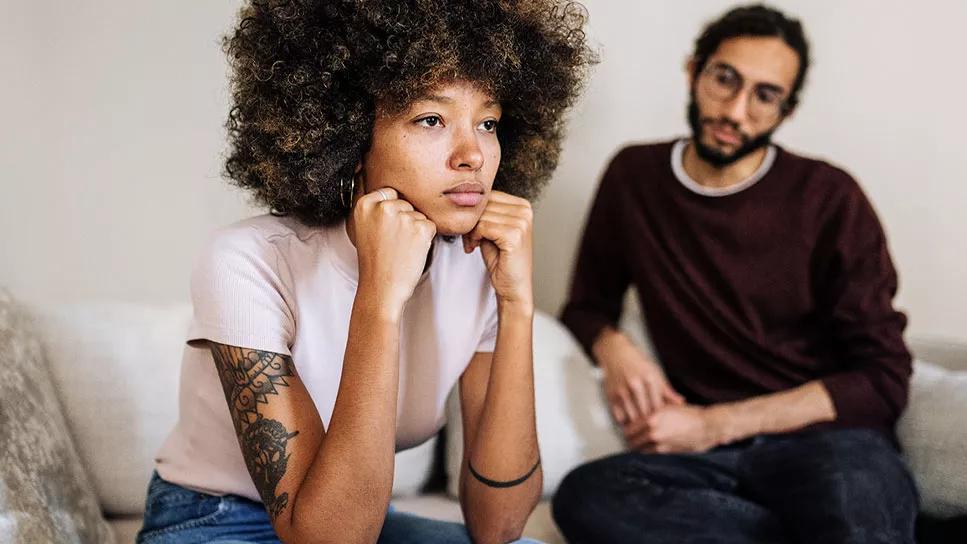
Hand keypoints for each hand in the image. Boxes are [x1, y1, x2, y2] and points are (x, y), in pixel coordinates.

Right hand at [352, 187, 436, 312]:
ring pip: (419, 215)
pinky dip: (426, 239)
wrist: (381, 288)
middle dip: (405, 220)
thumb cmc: (374, 263)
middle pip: (406, 203)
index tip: (388, 227)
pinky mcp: (420, 228)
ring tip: (401, 249)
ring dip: (415, 230)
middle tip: (394, 243)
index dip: (393, 211)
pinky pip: (431, 226)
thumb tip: (394, 195)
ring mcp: (402, 217)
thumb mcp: (364, 229)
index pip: (389, 193)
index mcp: (365, 205)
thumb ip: (375, 210)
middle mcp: (383, 207)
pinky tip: (411, 251)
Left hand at [462, 191, 532, 308]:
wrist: (513, 286)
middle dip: (471, 222)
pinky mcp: (514, 235)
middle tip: (470, 239)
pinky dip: (474, 237)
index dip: (475, 212)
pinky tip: (475, 247)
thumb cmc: (502, 259)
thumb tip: (462, 198)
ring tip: (473, 244)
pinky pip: (482, 227)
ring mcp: (521, 222)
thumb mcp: (492, 229)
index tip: (472, 229)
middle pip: (483, 204)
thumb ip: (484, 212)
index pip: (488, 195)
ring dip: (470, 231)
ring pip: (480, 215)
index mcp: (523, 205)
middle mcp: (525, 210)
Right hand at [593, 329, 683, 423]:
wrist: (616, 354)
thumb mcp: (655, 373)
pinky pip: (619, 416)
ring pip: (632, 416)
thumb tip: (681, 402)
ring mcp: (622, 390)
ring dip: (637, 426)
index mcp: (650, 379)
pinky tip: (630, 425)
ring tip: (643, 432)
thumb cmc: (639, 364)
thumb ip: (667, 390)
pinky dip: (625, 422)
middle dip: (650, 424)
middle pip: (646, 413)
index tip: (665, 425)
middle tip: (654, 432)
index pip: (659, 406)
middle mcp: (635, 384)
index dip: (662, 418)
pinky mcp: (611, 395)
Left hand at [623, 404, 720, 453]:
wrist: (706, 426)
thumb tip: (636, 418)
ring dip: (638, 448)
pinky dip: (647, 453)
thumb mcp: (667, 407)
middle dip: (630, 440)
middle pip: (631, 441)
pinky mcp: (667, 453)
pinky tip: (648, 451)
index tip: (626, 431)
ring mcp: (660, 444)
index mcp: (651, 419)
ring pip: (640, 450)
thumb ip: (650, 413)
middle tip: (630, 440)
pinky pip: (651, 455)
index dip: (626, 430)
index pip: (628, 429)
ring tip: (638, 446)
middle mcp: (653, 432)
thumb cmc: (687, 414)